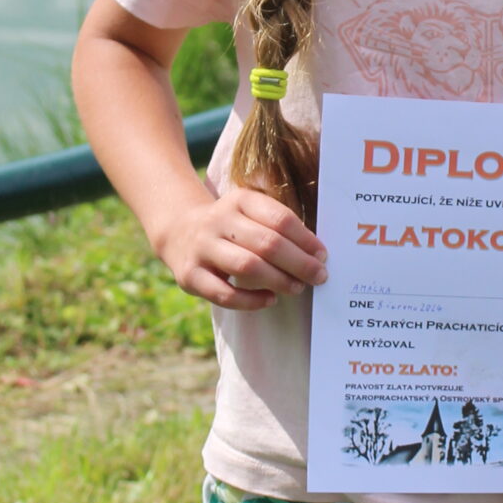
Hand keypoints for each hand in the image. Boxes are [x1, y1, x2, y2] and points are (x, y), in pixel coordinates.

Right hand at [156, 183, 326, 311]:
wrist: (179, 231)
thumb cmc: (231, 226)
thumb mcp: (249, 213)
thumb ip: (278, 227)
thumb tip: (316, 255)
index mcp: (239, 200)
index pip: (279, 218)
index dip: (305, 239)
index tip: (323, 255)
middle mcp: (218, 221)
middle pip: (267, 243)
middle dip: (299, 263)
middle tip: (319, 276)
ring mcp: (202, 248)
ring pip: (247, 266)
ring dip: (278, 280)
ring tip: (297, 287)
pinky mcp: (190, 276)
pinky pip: (225, 294)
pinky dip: (252, 301)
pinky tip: (270, 300)